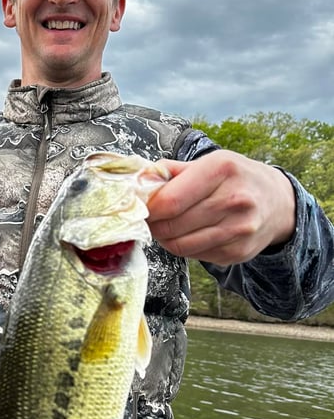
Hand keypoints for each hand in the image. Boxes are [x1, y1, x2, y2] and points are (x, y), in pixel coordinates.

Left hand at [148, 150, 295, 263]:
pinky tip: (188, 234)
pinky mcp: (237, 252)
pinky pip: (194, 255)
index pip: (170, 200)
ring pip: (179, 245)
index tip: (141, 207)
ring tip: (166, 226)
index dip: (148, 208)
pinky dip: (183, 247)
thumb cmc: (237, 179)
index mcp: (222, 169)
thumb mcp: (210, 162)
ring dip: (164, 238)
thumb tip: (139, 181)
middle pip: (171, 225)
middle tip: (149, 219)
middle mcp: (234, 199)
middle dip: (153, 224)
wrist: (278, 203)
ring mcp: (238, 229)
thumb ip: (172, 171)